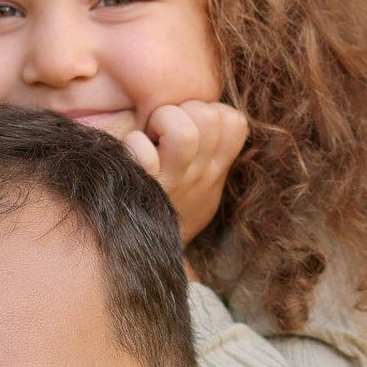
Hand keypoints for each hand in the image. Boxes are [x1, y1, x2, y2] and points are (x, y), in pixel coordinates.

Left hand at [122, 99, 247, 243]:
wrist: (149, 256)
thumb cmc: (173, 208)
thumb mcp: (204, 187)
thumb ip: (212, 154)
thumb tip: (209, 113)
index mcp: (216, 169)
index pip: (235, 122)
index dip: (212, 112)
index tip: (194, 129)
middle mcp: (199, 175)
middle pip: (208, 117)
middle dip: (183, 110)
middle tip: (166, 130)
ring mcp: (173, 183)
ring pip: (184, 131)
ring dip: (162, 120)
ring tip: (152, 134)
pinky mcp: (144, 191)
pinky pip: (143, 154)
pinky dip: (133, 145)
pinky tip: (131, 155)